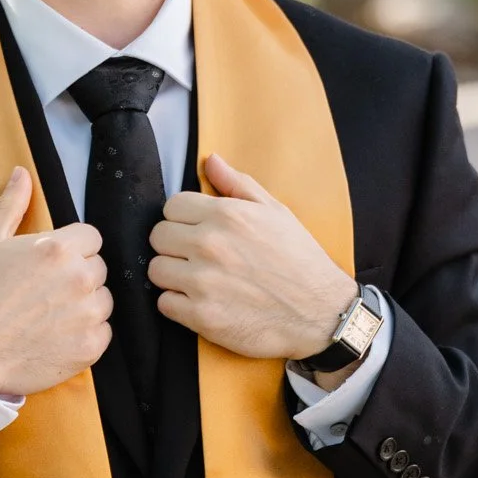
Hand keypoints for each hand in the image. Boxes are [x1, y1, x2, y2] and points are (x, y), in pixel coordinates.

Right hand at [0, 168, 111, 396]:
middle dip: (77, 277)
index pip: (91, 238)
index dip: (72, 250)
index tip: (51, 265)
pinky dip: (84, 335)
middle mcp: (79, 278)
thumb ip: (11, 206)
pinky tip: (55, 337)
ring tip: (49, 316)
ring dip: (84, 306)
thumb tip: (22, 174)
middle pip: (97, 268)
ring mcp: (88, 314)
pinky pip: (102, 332)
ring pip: (102, 300)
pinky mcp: (91, 346)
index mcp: (58, 248)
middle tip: (45, 293)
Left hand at [147, 152, 356, 363]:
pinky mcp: (202, 316)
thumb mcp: (276, 212)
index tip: (197, 231)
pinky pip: (164, 304)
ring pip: (156, 270)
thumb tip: (211, 161)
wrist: (322, 314)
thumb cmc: (300, 261)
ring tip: (198, 280)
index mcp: (226, 215)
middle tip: (197, 257)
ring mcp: (203, 282)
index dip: (183, 219)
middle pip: (158, 237)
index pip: (171, 206)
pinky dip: (178, 305)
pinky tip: (202, 302)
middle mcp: (209, 245)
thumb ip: (238, 184)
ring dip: (173, 276)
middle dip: (174, 246)